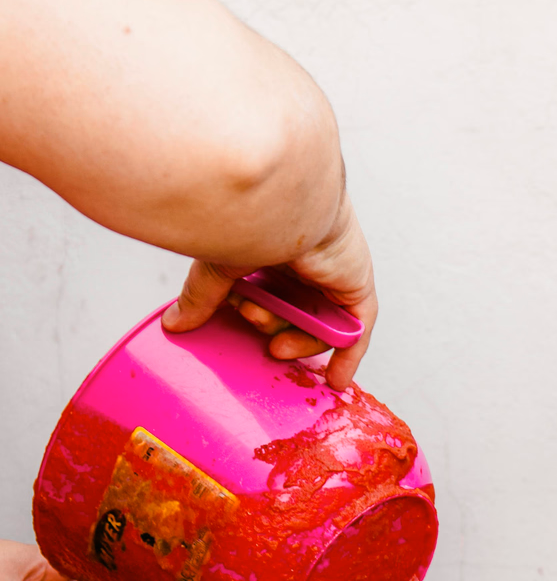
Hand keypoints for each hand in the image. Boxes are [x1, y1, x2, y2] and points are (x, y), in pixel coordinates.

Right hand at [161, 194, 376, 391]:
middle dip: (274, 328)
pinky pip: (357, 327)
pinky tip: (335, 381)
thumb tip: (174, 324)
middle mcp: (306, 258)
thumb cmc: (248, 217)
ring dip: (298, 342)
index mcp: (274, 246)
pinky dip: (347, 355)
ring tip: (278, 345)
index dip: (260, 317)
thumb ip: (202, 297)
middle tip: (256, 325)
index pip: (270, 291)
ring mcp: (333, 271)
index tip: (244, 327)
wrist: (279, 199)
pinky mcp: (356, 283)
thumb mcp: (218, 266)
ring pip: (320, 321)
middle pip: (294, 310)